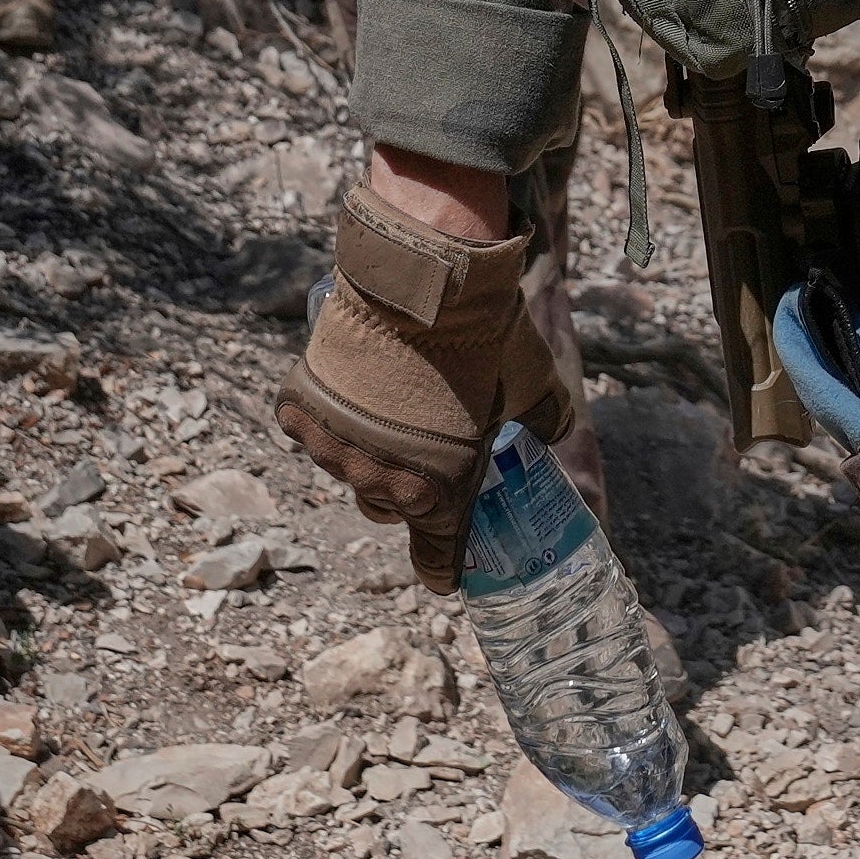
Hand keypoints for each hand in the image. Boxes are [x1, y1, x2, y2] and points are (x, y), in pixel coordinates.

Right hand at [279, 152, 565, 585]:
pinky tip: (346, 389)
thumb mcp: (530, 380)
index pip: (435, 553)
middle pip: (387, 508)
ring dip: (364, 450)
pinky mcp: (302, 413)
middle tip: (420, 451)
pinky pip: (310, 431)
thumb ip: (545, 416)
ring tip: (385, 404)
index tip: (443, 577)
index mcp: (439, 488)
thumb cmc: (482, 335)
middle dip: (404, 490)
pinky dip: (325, 418)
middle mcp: (381, 480)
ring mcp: (335, 449)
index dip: (440, 567)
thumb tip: (557, 428)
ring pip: (348, 470)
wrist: (421, 281)